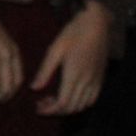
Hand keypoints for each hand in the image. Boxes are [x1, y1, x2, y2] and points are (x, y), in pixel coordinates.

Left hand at [31, 1, 110, 115]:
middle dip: (56, 111)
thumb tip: (34, 88)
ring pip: (83, 106)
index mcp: (73, 76)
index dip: (49, 110)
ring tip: (53, 101)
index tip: (38, 108)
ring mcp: (95, 81)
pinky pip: (92, 99)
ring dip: (68, 108)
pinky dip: (81, 104)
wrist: (96, 24)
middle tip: (42, 104)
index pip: (62, 104)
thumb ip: (45, 71)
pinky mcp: (100, 78)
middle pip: (72, 107)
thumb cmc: (73, 34)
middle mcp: (86, 82)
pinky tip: (70, 97)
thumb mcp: (55, 50)